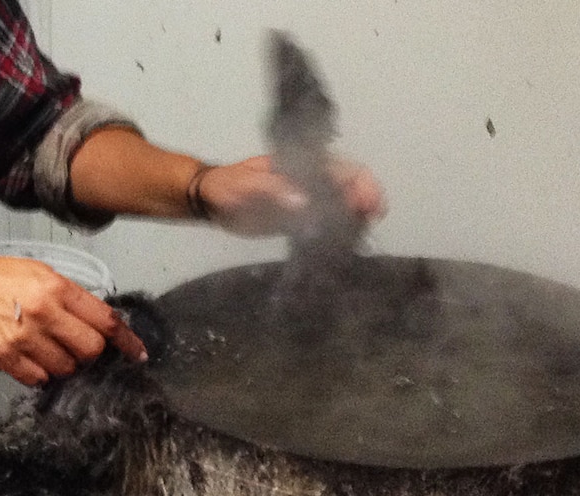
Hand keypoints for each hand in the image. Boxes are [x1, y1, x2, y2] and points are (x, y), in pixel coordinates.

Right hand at [0, 250, 146, 385]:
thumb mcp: (42, 274)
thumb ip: (73, 298)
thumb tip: (102, 325)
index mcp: (58, 288)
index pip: (105, 320)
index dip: (126, 341)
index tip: (138, 353)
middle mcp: (43, 312)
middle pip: (90, 350)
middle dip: (89, 353)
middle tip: (75, 346)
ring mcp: (22, 336)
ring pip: (65, 369)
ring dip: (62, 364)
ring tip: (45, 348)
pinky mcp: (2, 355)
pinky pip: (37, 378)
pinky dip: (38, 373)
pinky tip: (28, 357)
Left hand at [195, 155, 385, 235]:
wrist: (208, 201)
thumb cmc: (226, 185)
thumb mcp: (246, 184)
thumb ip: (273, 190)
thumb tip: (302, 201)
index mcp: (302, 165)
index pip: (345, 169)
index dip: (363, 184)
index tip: (370, 204)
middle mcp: (310, 181)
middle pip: (350, 188)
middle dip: (365, 203)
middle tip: (368, 224)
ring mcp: (306, 201)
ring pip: (341, 208)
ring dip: (354, 220)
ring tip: (356, 237)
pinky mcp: (297, 221)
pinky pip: (324, 226)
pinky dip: (336, 234)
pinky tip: (339, 246)